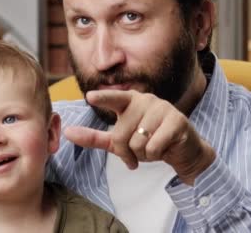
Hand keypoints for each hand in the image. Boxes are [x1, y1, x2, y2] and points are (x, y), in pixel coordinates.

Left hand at [64, 89, 215, 184]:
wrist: (183, 150)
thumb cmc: (149, 141)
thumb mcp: (119, 141)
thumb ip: (94, 137)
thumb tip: (67, 132)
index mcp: (131, 100)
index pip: (114, 98)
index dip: (103, 98)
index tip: (89, 97)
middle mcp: (146, 100)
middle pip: (121, 135)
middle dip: (127, 152)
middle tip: (139, 152)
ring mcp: (163, 108)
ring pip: (138, 143)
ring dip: (143, 154)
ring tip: (153, 147)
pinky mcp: (177, 120)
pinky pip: (154, 147)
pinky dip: (156, 154)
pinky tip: (164, 148)